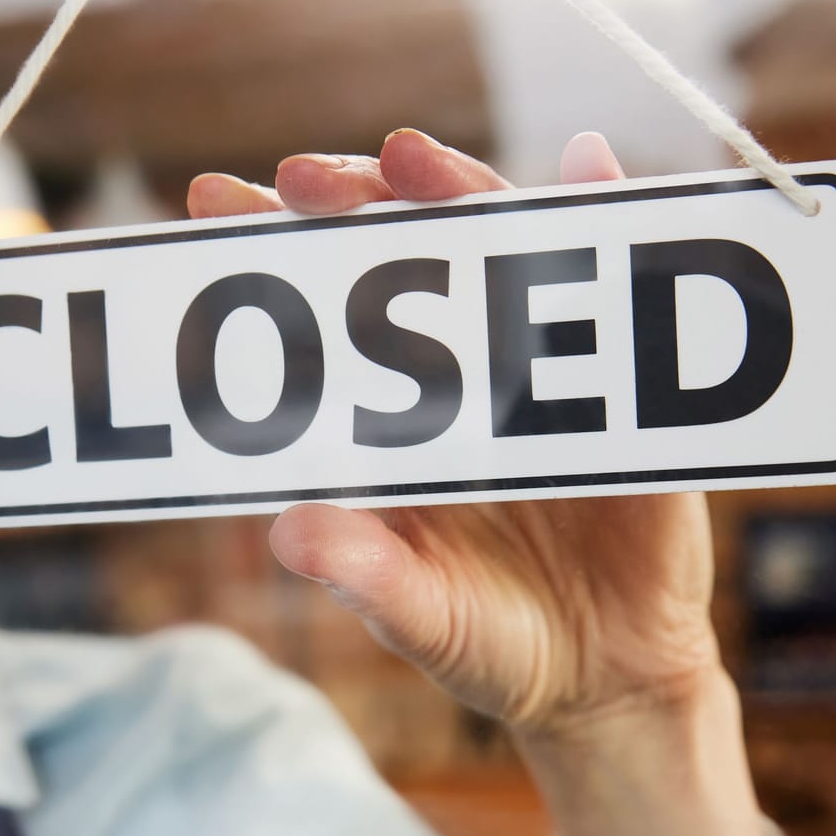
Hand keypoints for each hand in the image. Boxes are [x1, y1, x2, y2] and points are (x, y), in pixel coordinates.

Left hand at [189, 130, 767, 835]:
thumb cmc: (495, 649)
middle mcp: (452, 376)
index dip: (265, 257)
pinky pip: (616, 283)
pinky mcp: (621, 376)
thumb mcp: (426, 621)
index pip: (316, 321)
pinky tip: (591, 163)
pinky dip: (605, 216)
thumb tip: (289, 531)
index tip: (214, 204)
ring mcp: (536, 366)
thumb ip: (367, 577)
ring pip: (495, 250)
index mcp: (384, 425)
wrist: (613, 679)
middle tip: (301, 177)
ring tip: (412, 156)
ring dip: (455, 191)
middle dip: (345, 204)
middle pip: (396, 259)